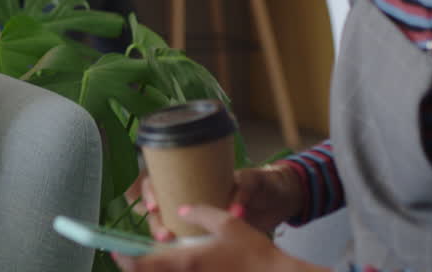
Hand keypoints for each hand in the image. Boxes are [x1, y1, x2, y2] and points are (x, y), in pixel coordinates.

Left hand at [111, 205, 320, 271]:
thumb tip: (184, 208)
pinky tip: (175, 265)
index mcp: (187, 261)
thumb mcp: (228, 222)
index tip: (114, 251)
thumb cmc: (254, 252)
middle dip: (136, 267)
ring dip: (155, 270)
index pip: (144, 264)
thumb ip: (201, 212)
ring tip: (151, 260)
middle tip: (129, 256)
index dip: (125, 259)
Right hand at [125, 164, 303, 240]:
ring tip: (170, 245)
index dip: (150, 192)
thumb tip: (234, 211)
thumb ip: (242, 190)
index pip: (160, 180)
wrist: (281, 200)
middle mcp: (192, 197)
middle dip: (157, 223)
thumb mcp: (253, 180)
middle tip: (164, 236)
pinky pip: (191, 241)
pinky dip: (184, 248)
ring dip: (166, 237)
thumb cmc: (263, 183)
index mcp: (196, 177)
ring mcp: (200, 217)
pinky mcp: (211, 234)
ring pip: (172, 226)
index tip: (153, 206)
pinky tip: (184, 255)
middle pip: (161, 209)